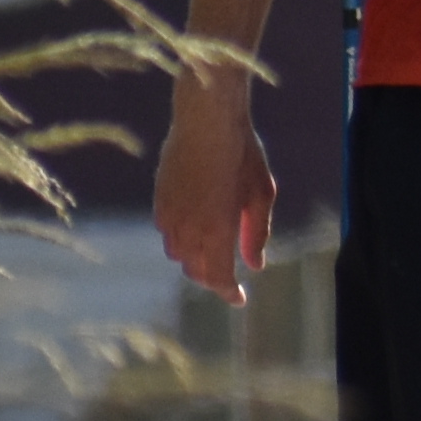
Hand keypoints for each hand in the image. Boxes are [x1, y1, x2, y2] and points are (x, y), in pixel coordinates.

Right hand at [152, 86, 274, 296]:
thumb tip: (255, 265)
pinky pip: (167, 233)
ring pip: (179, 254)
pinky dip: (180, 239)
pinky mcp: (159, 200)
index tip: (240, 299)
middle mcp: (188, 229)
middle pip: (197, 271)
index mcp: (217, 231)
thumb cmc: (242, 154)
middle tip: (230, 278)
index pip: (218, 278)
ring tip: (213, 255)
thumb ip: (257, 234)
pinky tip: (194, 230)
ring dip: (195, 260)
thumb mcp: (261, 194)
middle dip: (214, 279)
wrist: (206, 121)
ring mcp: (169, 215)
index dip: (229, 293)